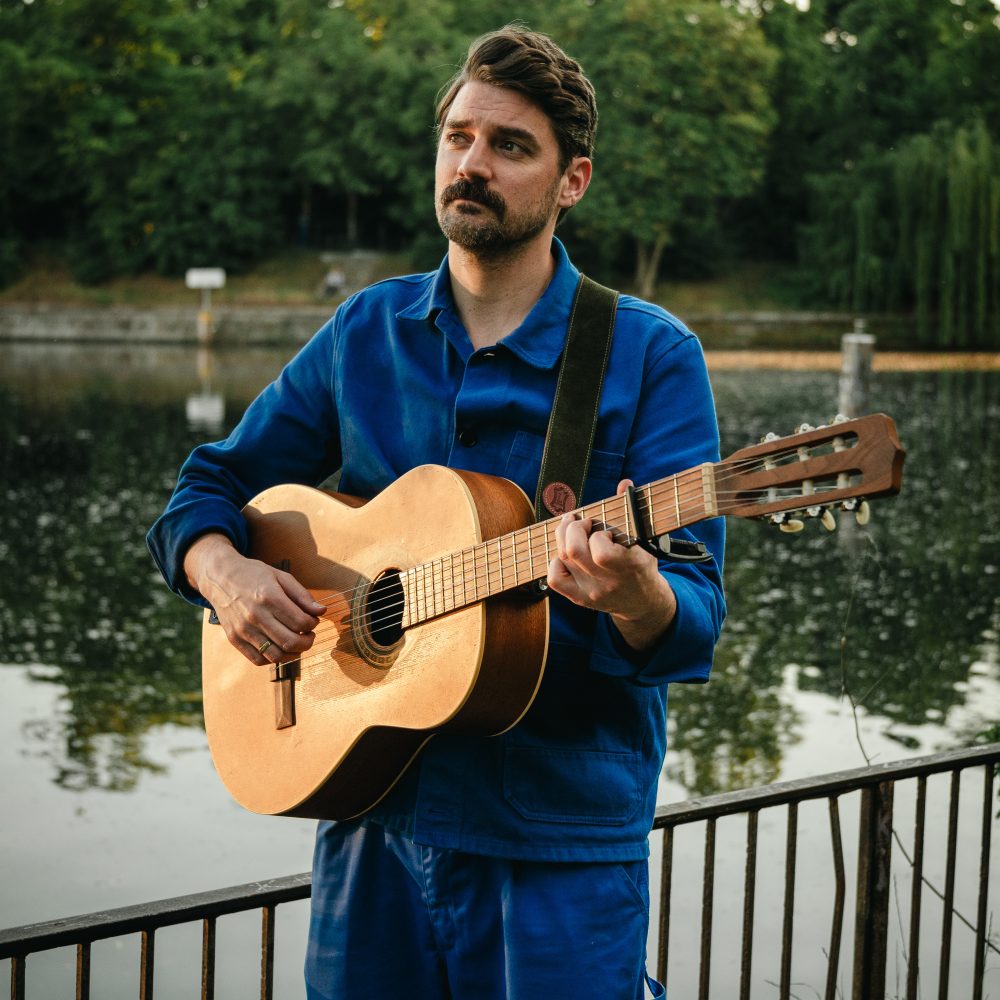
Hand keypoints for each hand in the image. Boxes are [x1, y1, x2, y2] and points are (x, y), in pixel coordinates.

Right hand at [184, 534, 325, 665]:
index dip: (313, 624)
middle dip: (307, 642)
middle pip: (290, 642)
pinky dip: (273, 659)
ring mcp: (243, 630)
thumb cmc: (253, 575)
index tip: (313, 620)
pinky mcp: (234, 639)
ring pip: (276, 655)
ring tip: (296, 643)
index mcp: (270, 597)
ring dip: (292, 653)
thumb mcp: (281, 577)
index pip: (301, 622)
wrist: (220, 576)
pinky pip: (257, 660)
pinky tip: (279, 648)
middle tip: (309, 636)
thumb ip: (302, 595)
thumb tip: (321, 611)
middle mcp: (255, 616)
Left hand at [546, 480, 676, 651]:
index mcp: (630, 565)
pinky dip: (556, 561)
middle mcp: (608, 581)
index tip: (604, 529)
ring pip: (563, 558)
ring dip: (564, 536)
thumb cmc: (642, 564)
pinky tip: (567, 555)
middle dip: (574, 528)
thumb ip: (633, 511)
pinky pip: (555, 579)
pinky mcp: (580, 598)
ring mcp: (592, 591)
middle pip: (574, 551)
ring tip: (573, 529)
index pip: (602, 552)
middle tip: (582, 522)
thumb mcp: (645, 540)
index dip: (597, 534)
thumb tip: (624, 483)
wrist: (644, 603)